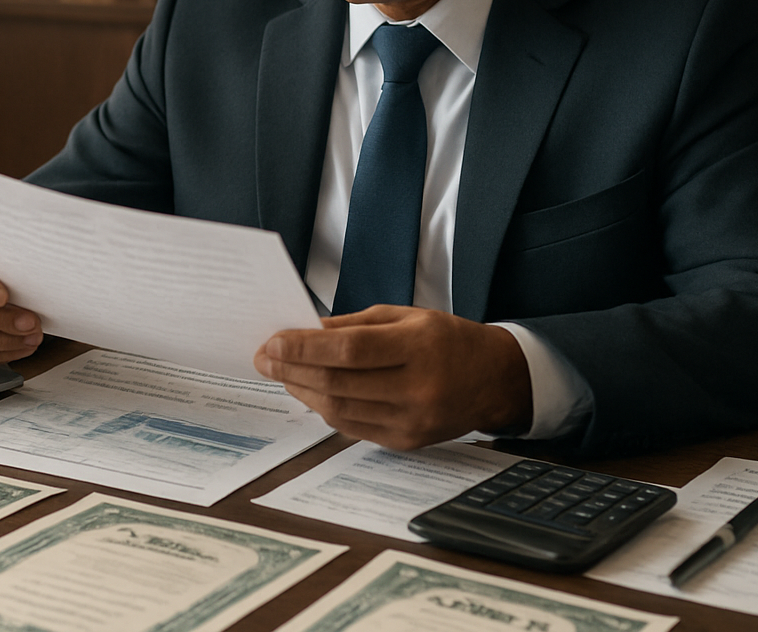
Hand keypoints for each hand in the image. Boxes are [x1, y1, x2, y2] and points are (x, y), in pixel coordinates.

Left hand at [253, 305, 531, 450]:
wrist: (493, 380)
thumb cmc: (447, 340)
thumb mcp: (406, 316)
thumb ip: (354, 325)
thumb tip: (305, 332)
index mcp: (420, 347)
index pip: (350, 351)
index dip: (305, 347)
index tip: (272, 341)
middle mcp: (418, 388)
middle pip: (338, 382)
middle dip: (292, 369)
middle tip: (264, 357)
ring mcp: (412, 420)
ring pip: (340, 409)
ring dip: (303, 390)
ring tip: (282, 373)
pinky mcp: (406, 442)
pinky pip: (352, 427)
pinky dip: (325, 408)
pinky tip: (311, 392)